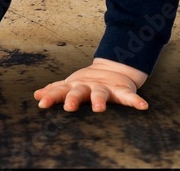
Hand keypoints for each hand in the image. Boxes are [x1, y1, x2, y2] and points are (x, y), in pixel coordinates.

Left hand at [33, 57, 148, 111]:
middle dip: (74, 99)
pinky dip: (136, 102)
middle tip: (69, 107)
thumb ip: (55, 90)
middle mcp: (89, 87)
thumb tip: (36, 95)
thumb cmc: (88, 84)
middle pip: (79, 92)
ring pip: (101, 94)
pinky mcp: (122, 90)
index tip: (41, 104)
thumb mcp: (71, 86)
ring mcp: (105, 88)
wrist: (113, 70)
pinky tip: (143, 107)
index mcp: (76, 87)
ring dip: (100, 101)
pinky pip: (129, 97)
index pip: (60, 91)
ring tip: (99, 109)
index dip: (51, 97)